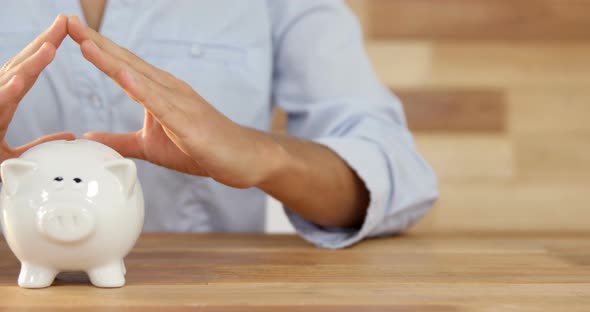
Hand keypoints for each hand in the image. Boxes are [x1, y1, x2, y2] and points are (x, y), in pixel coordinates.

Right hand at [0, 15, 74, 162]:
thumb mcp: (13, 154)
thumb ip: (39, 144)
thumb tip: (69, 138)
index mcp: (5, 100)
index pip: (30, 70)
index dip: (47, 50)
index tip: (67, 31)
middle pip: (22, 65)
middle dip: (45, 42)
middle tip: (66, 21)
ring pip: (9, 81)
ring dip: (31, 64)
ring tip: (51, 47)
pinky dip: (6, 93)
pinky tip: (19, 81)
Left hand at [68, 15, 282, 187]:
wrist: (243, 158)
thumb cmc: (203, 148)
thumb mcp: (151, 146)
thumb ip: (120, 139)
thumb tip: (89, 136)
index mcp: (159, 92)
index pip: (122, 65)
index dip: (96, 49)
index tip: (71, 31)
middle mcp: (168, 89)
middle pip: (126, 62)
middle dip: (95, 42)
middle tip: (67, 21)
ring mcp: (179, 103)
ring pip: (139, 77)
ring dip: (110, 58)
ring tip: (83, 40)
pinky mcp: (188, 122)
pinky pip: (160, 103)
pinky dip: (140, 87)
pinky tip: (121, 74)